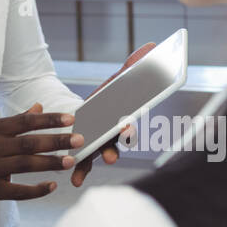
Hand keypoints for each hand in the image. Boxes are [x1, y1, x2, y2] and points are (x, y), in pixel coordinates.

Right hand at [0, 103, 84, 207]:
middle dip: (57, 140)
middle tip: (79, 139)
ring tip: (72, 161)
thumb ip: (15, 122)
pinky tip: (52, 186)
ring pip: (27, 164)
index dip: (50, 119)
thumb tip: (39, 107)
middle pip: (30, 142)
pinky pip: (18, 191)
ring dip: (51, 163)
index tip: (71, 118)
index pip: (26, 121)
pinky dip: (37, 189)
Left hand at [70, 43, 155, 187]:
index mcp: (120, 119)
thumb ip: (134, 66)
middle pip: (114, 145)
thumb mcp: (118, 80)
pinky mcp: (86, 151)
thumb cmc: (110, 98)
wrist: (90, 113)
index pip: (126, 126)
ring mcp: (100, 145)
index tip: (125, 129)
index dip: (126, 129)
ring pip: (101, 155)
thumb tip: (151, 45)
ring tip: (93, 167)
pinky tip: (75, 181)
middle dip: (114, 148)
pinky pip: (84, 164)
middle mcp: (112, 136)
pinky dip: (81, 173)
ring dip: (97, 162)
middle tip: (106, 155)